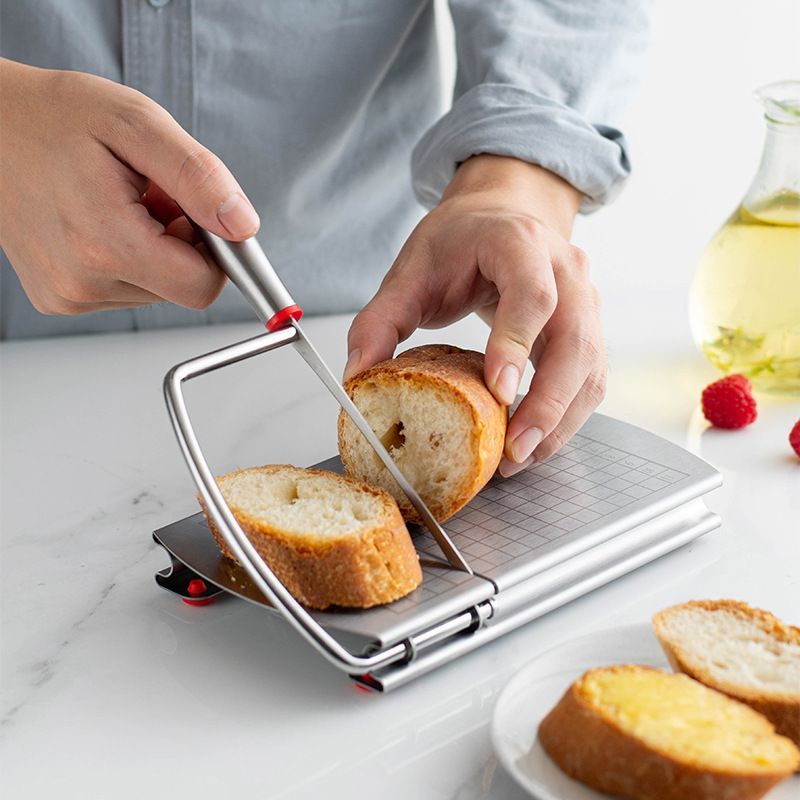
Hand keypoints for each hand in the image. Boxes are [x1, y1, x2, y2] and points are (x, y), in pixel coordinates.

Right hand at [0, 58, 258, 314]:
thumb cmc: (52, 117)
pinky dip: (129, 256)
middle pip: (182, 288)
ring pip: (156, 289)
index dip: (217, 251)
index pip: (202, 286)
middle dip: (183, 241)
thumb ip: (198, 177)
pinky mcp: (60, 298)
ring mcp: (67, 296)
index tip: (202, 214)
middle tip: (152, 194)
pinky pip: (126, 289)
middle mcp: (81, 283)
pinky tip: (102, 218)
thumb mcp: (136, 125)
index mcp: (104, 245)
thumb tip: (243, 227)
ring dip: (156, 247)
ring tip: (120, 200)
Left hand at [345, 155, 606, 474]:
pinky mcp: (589, 330)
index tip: (498, 392)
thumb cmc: (459, 241)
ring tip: (519, 458)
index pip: (531, 293)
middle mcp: (565, 269)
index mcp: (518, 242)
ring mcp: (586, 299)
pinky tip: (534, 443)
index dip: (517, 343)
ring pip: (590, 367)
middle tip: (513, 449)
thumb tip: (357, 375)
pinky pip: (590, 380)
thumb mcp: (411, 271)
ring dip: (560, 420)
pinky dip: (567, 418)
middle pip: (575, 340)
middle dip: (548, 402)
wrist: (500, 217)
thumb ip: (380, 320)